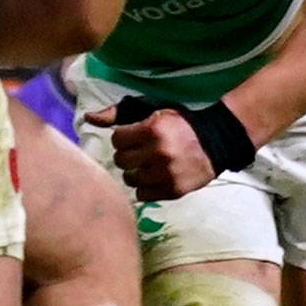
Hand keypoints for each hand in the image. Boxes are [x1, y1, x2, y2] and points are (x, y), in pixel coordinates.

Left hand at [86, 104, 218, 200]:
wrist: (217, 142)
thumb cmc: (180, 124)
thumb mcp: (152, 111)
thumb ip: (119, 113)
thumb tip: (88, 118)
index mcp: (153, 129)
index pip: (117, 139)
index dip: (125, 138)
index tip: (136, 138)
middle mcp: (159, 152)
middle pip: (121, 160)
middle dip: (128, 156)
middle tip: (142, 153)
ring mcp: (167, 173)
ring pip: (130, 178)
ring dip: (136, 173)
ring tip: (149, 166)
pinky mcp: (174, 190)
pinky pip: (143, 194)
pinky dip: (146, 188)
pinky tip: (156, 179)